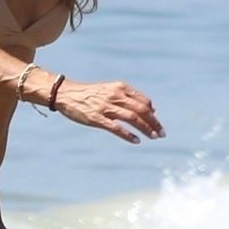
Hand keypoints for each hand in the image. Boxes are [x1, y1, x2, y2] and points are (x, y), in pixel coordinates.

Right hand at [50, 77, 164, 144]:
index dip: (153, 113)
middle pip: (142, 110)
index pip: (144, 101)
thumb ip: (130, 97)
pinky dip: (128, 135)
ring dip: (146, 129)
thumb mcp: (111, 89)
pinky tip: (136, 141)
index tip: (156, 122)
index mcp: (120, 87)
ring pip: (133, 119)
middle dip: (154, 123)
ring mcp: (106, 107)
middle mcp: (115, 96)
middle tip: (161, 133)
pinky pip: (116, 128)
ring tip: (153, 137)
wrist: (67, 94)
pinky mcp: (97, 119)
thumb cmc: (91, 93)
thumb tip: (152, 109)